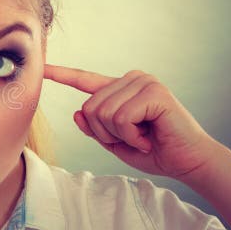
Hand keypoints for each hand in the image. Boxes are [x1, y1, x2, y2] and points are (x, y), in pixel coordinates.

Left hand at [44, 65, 221, 179]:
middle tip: (133, 139)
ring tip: (143, 137)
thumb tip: (77, 113)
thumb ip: (94, 128)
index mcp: (120, 89)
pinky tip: (149, 136)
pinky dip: (130, 135)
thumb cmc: (154, 151)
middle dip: (105, 133)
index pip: (85, 80)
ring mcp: (143, 82)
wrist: (188, 162)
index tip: (42, 67)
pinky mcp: (154, 91)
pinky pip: (120, 117)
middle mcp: (131, 79)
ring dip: (119, 135)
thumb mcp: (115, 142)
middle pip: (89, 107)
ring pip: (102, 113)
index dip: (62, 74)